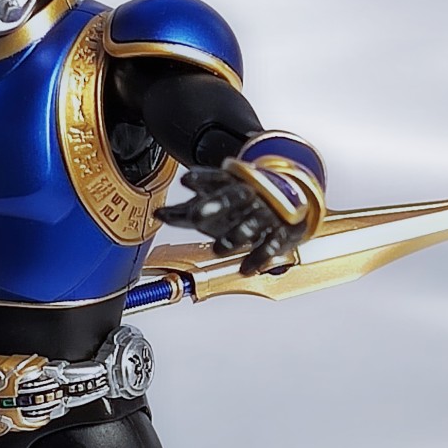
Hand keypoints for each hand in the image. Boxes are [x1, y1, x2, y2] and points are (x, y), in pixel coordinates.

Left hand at [158, 166, 309, 273]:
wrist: (289, 203)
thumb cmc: (240, 208)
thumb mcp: (212, 207)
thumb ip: (184, 213)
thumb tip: (157, 214)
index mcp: (232, 184)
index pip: (216, 178)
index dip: (202, 179)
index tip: (186, 180)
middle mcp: (251, 195)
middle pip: (234, 197)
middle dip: (216, 204)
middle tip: (197, 215)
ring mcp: (267, 212)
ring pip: (254, 221)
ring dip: (237, 234)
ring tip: (220, 249)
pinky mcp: (282, 231)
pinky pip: (271, 244)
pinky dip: (259, 257)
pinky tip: (245, 269)